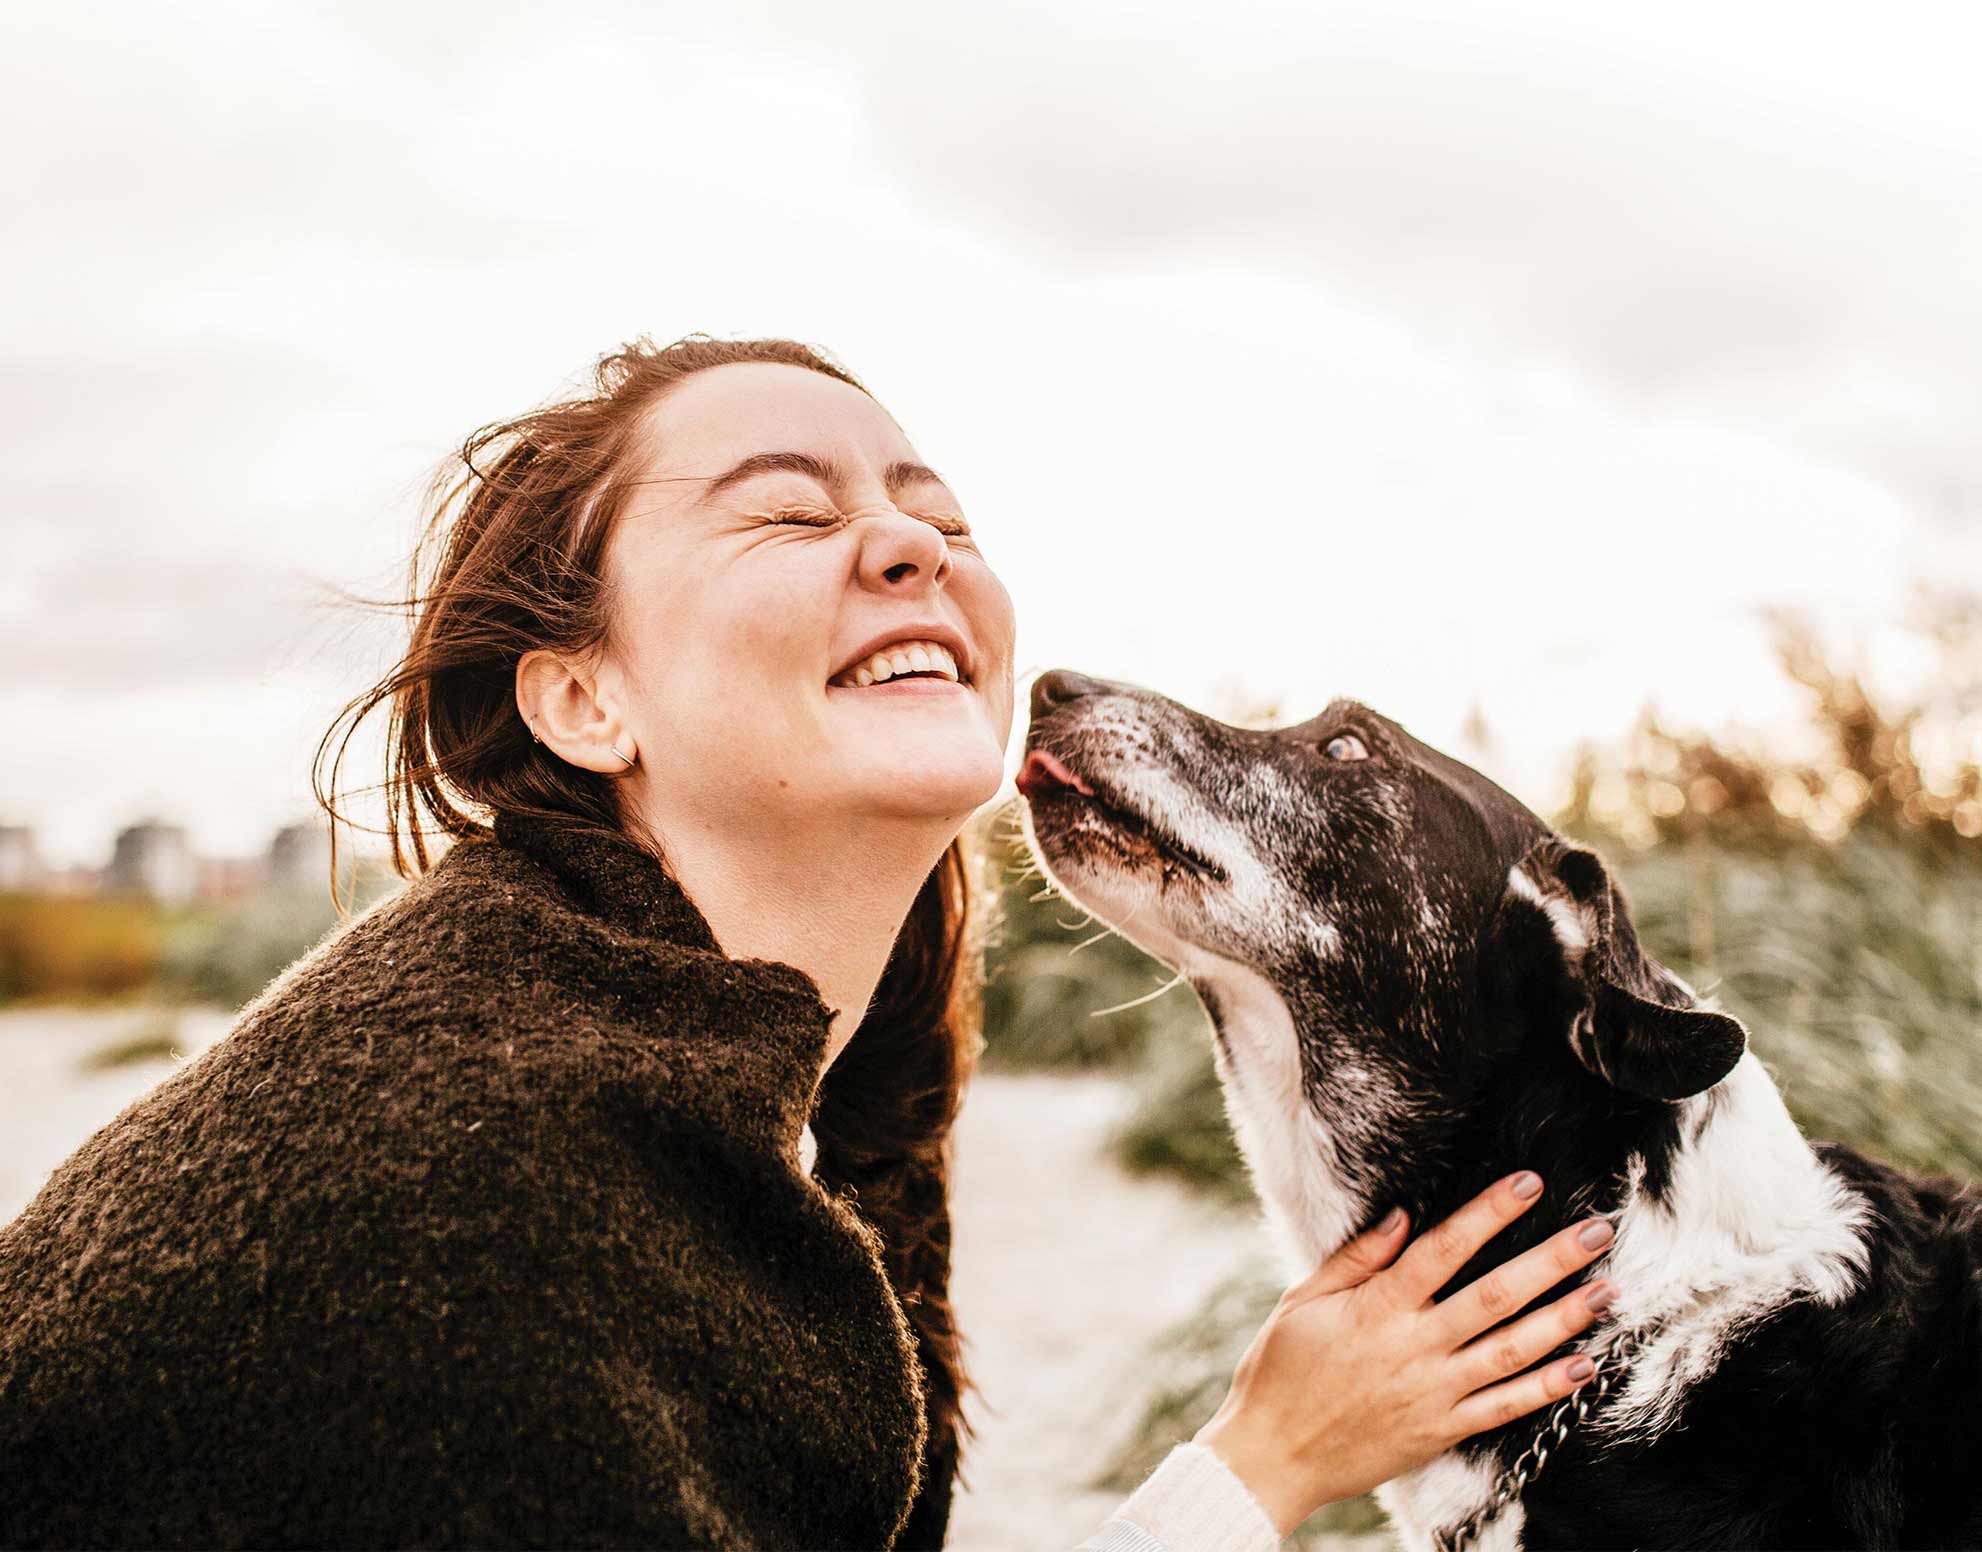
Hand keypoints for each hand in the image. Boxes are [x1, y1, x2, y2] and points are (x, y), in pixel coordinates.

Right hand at [1191, 1172, 1615, 1537]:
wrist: (1272, 1457)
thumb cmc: (1280, 1372)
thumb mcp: (1303, 1301)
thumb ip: (1356, 1259)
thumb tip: (1403, 1216)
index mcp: (1377, 1308)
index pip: (1445, 1248)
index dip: (1489, 1213)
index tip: (1528, 1184)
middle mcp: (1414, 1347)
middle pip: (1496, 1295)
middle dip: (1551, 1261)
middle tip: (1597, 1232)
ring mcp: (1433, 1393)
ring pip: (1513, 1350)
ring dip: (1565, 1318)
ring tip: (1607, 1291)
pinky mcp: (1442, 1430)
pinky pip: (1505, 1407)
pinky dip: (1548, 1387)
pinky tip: (1585, 1365)